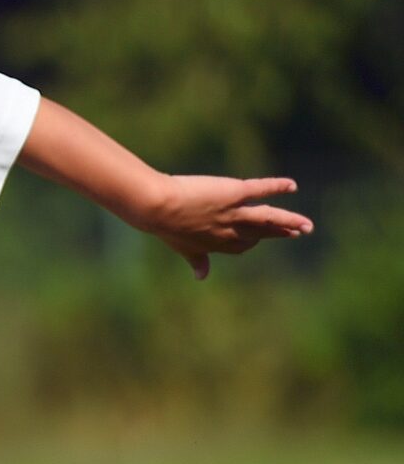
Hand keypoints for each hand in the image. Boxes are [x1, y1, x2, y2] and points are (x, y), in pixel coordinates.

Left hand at [131, 175, 311, 279]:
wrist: (157, 207)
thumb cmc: (164, 224)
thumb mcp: (182, 246)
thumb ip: (197, 260)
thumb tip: (201, 277)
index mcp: (217, 243)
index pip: (243, 245)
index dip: (253, 242)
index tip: (262, 239)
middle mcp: (230, 231)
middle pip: (261, 233)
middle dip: (281, 232)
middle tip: (300, 231)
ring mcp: (234, 213)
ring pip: (268, 218)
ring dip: (289, 221)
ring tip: (307, 225)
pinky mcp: (234, 193)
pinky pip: (260, 190)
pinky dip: (276, 187)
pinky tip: (291, 186)